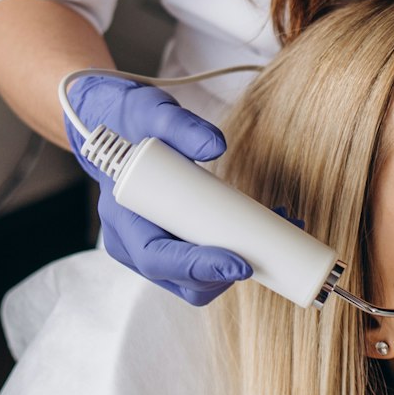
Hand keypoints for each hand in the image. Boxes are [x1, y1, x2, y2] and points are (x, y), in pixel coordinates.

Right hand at [64, 75, 250, 304]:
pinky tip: (263, 233)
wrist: (118, 128)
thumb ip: (181, 126)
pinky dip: (233, 257)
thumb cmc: (133, 122)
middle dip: (228, 272)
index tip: (240, 263)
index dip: (199, 267)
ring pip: (196, 282)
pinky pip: (201, 268)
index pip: (156, 258)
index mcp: (122, 218)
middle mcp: (132, 245)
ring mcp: (151, 251)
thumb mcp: (152, 112)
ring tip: (275, 230)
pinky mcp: (171, 248)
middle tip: (270, 249)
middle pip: (182, 281)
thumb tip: (217, 145)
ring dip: (238, 267)